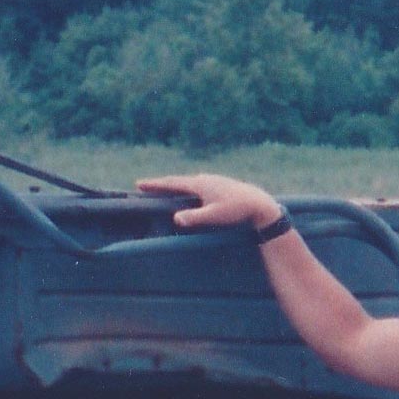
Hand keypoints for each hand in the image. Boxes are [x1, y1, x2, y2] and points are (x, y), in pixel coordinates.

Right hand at [135, 172, 280, 229]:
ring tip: (164, 189)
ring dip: (175, 186)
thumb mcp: (214, 216)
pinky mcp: (220, 185)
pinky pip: (198, 186)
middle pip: (178, 181)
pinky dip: (187, 189)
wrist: (259, 203)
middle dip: (162, 184)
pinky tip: (191, 193)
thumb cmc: (237, 210)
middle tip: (146, 186)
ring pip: (188, 183)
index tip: (139, 183)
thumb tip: (175, 219)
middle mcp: (204, 179)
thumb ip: (194, 218)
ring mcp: (213, 180)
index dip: (155, 184)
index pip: (172, 183)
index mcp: (199, 184)